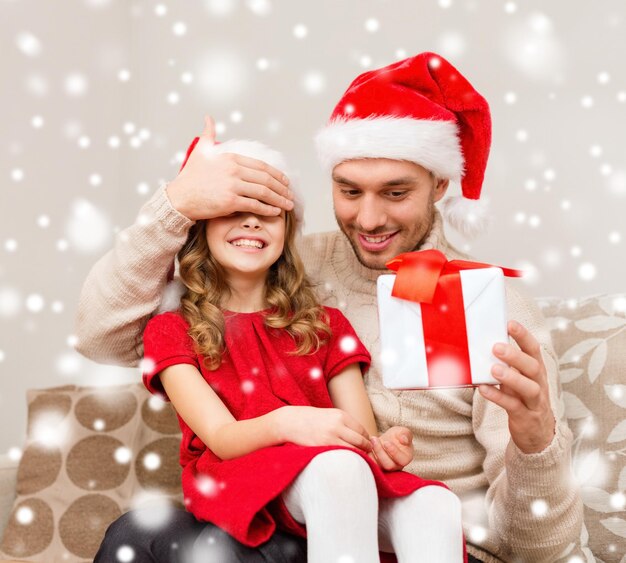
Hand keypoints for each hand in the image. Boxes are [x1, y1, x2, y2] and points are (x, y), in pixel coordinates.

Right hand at [166, 115, 293, 220]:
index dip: (276, 174)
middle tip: (290, 195)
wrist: (179, 197)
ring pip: (264, 192)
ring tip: (288, 205)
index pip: (261, 166)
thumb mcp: (200, 150)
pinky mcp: (230, 202)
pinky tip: (276, 212)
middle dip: (282, 188)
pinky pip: (255, 205)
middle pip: (266, 179)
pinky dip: (268, 209)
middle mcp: (234, 170)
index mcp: (231, 158)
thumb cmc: (190, 177)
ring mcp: (232, 186)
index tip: (285, 181)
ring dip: (279, 199)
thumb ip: (208, 133)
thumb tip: (208, 118)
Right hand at [277, 406, 372, 452]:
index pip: (362, 430)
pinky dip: (346, 459)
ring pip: (353, 450)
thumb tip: (361, 435)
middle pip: (360, 441)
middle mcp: (337, 425)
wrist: (290, 422)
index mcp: (341, 415)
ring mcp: (330, 437)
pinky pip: (341, 456)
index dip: (366, 440)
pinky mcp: (322, 447)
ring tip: (359, 460)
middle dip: (366, 449)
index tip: (367, 445)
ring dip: (358, 456)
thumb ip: (344, 423)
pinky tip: (346, 462)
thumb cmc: (311, 419)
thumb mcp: (330, 415)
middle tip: (367, 455)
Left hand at [370, 426, 413, 470]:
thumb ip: (406, 434)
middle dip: (380, 452)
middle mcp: (397, 465)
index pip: (402, 460)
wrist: (389, 438)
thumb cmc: (398, 436)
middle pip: (389, 465)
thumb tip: (404, 440)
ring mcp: (386, 466)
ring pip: (379, 465)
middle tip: (375, 440)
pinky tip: (368, 444)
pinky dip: (368, 455)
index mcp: (406, 458)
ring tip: (372, 439)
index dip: (394, 452)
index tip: (386, 442)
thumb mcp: (403, 431)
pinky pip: (371, 464)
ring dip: (374, 452)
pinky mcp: (376, 465)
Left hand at [478, 320, 555, 453]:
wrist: (538, 434)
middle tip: (496, 347)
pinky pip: (513, 406)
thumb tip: (482, 346)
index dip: (523, 336)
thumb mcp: (517, 380)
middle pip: (533, 367)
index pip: (534, 350)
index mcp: (537, 371)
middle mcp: (539, 384)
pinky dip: (498, 396)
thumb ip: (506, 365)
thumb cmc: (522, 399)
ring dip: (511, 377)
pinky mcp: (525, 417)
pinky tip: (484, 389)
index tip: (510, 323)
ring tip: (493, 369)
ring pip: (528, 388)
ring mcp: (534, 402)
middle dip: (515, 356)